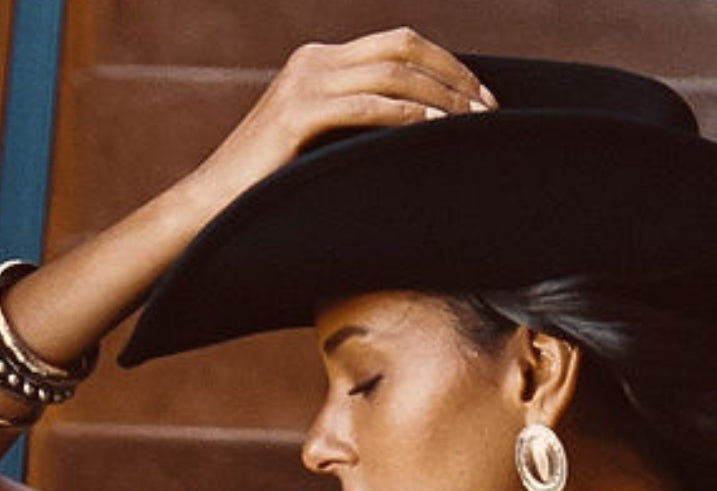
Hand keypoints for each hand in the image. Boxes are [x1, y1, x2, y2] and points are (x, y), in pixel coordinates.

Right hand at [189, 29, 497, 208]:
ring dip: (440, 96)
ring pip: (391, 73)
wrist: (214, 207)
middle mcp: (314, 61)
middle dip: (453, 76)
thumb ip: (359, 129)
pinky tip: (437, 130)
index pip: (399, 45)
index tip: (481, 99)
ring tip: (474, 123)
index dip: (446, 66)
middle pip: (402, 48)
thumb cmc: (274, 189)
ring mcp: (304, 83)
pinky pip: (366, 106)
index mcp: (321, 62)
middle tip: (490, 110)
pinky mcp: (297, 115)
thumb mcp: (324, 147)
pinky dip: (407, 116)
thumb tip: (418, 142)